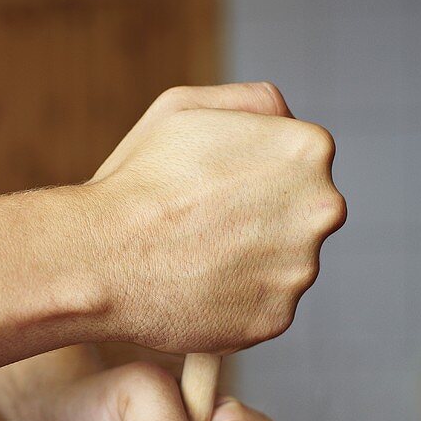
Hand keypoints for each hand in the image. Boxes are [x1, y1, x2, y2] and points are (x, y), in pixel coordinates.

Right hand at [71, 82, 344, 352]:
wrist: (100, 256)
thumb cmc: (135, 180)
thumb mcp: (185, 107)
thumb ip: (251, 102)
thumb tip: (285, 118)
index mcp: (307, 149)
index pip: (300, 164)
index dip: (250, 175)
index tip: (211, 188)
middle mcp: (321, 208)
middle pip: (299, 216)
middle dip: (258, 220)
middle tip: (200, 227)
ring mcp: (300, 269)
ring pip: (282, 265)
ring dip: (244, 263)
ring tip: (189, 260)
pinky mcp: (277, 318)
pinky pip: (260, 308)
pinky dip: (231, 303)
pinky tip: (192, 290)